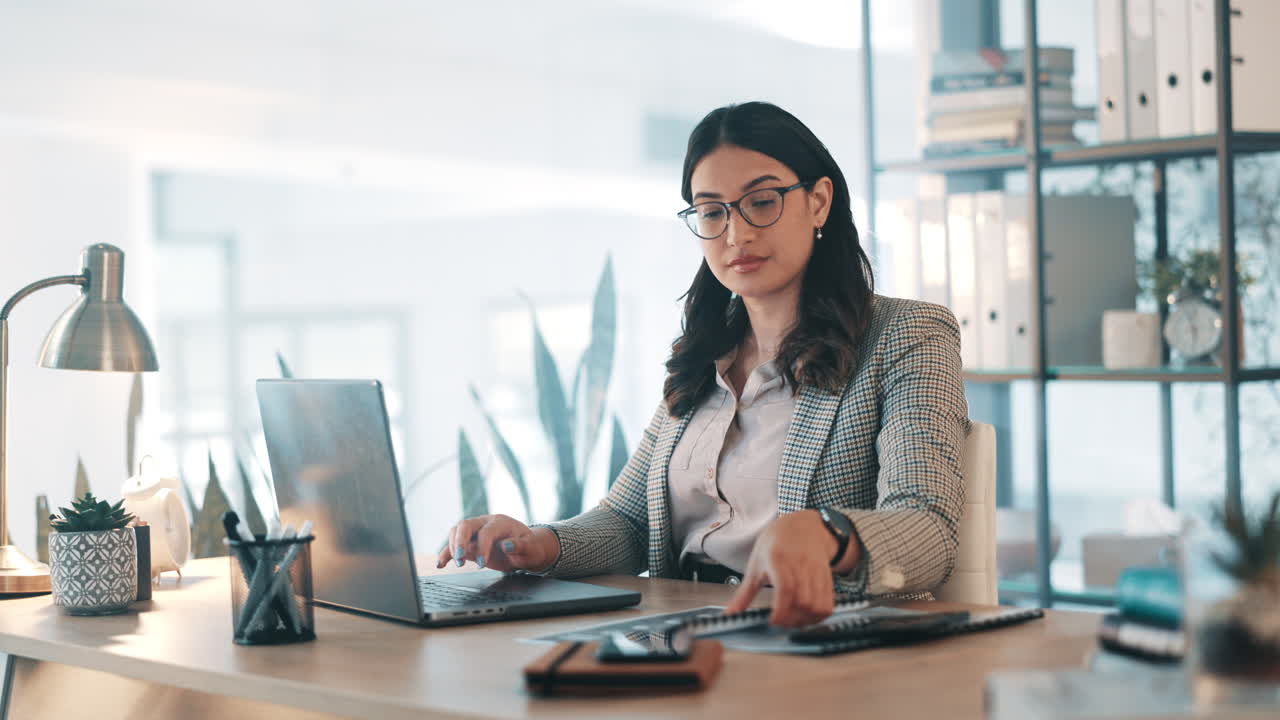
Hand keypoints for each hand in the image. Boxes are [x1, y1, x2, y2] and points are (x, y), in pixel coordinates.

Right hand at [437, 514, 559, 572]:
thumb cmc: (530, 547)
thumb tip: (507, 545)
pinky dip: (446, 553)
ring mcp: (476, 532)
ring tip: (457, 563)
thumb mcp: (531, 548)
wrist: (527, 549)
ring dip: (453, 546)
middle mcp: (485, 523)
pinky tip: (440, 564)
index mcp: (501, 522)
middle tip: (460, 558)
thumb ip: (520, 546)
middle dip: (460, 541)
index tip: (483, 564)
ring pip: (457, 532)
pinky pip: (454, 545)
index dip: (483, 546)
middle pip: (466, 525)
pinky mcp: (470, 544)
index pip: (486, 531)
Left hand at [722, 510, 839, 626]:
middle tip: (779, 623)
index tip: (771, 621)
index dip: (781, 610)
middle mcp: (801, 564)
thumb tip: (730, 614)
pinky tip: (805, 617)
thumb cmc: (776, 544)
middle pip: (803, 601)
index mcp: (779, 558)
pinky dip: (818, 616)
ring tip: (791, 621)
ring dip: (805, 620)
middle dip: (791, 619)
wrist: (801, 527)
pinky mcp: (827, 578)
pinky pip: (828, 604)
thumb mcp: (756, 564)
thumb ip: (744, 593)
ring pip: (817, 605)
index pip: (786, 588)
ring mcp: (817, 571)